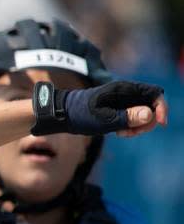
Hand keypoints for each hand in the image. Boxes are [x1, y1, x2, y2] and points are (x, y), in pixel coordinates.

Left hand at [31, 80, 167, 136]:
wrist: (62, 114)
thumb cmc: (81, 114)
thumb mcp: (105, 119)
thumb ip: (128, 117)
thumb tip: (149, 114)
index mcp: (123, 89)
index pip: (154, 93)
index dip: (161, 107)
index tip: (159, 123)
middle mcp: (125, 93)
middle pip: (151, 105)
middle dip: (148, 121)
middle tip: (133, 132)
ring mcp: (122, 101)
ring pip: (143, 114)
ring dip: (138, 126)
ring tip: (123, 134)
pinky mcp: (117, 109)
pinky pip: (133, 118)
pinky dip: (131, 126)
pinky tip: (119, 133)